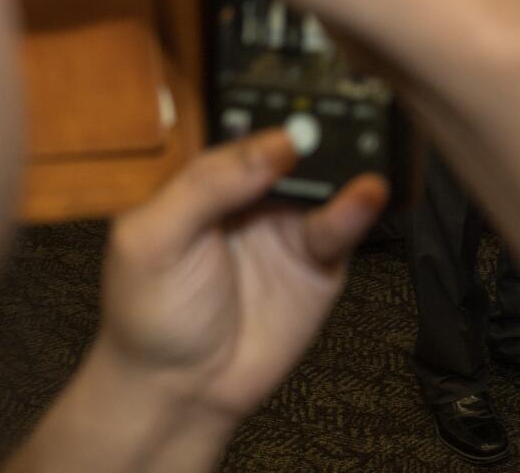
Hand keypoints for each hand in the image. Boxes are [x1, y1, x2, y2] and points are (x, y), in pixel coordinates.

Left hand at [92, 130, 385, 424]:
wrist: (180, 390)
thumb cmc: (150, 312)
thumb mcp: (153, 239)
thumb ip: (205, 187)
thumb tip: (274, 145)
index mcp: (209, 182)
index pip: (247, 139)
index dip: (271, 131)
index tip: (293, 130)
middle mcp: (255, 198)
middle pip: (296, 154)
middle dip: (319, 139)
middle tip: (340, 128)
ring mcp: (290, 228)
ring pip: (326, 185)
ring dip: (346, 167)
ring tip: (365, 153)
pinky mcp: (321, 262)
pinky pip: (342, 229)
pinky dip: (358, 210)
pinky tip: (368, 193)